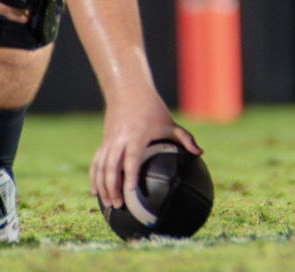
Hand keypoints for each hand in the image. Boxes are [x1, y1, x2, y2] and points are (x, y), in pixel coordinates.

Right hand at [90, 89, 200, 210]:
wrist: (128, 90)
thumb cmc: (152, 107)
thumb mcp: (168, 122)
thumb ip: (184, 138)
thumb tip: (200, 153)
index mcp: (137, 134)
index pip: (132, 157)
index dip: (130, 174)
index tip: (131, 190)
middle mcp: (120, 138)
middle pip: (112, 165)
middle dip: (113, 187)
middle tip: (118, 205)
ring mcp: (109, 140)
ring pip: (101, 165)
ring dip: (102, 185)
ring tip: (108, 204)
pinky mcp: (104, 141)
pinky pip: (96, 161)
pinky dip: (94, 177)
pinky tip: (96, 192)